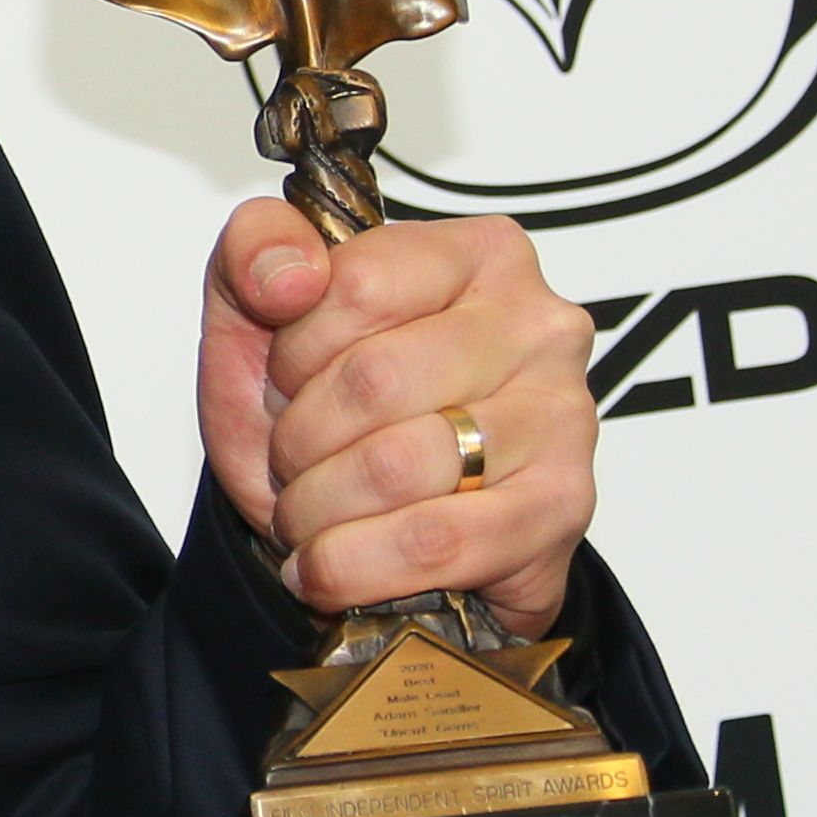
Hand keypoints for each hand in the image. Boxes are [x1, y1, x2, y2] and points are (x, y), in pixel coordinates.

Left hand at [197, 200, 597, 637]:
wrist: (367, 520)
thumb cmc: (328, 408)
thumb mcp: (262, 310)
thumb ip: (256, 249)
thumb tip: (290, 275)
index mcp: (477, 254)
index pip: (359, 284)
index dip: (293, 349)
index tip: (285, 379)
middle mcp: (537, 325)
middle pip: (376, 379)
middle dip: (300, 438)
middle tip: (289, 464)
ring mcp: (560, 418)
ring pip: (399, 466)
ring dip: (319, 508)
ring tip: (306, 517)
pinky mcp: (559, 511)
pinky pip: (436, 543)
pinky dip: (355, 565)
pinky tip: (329, 566)